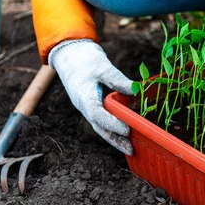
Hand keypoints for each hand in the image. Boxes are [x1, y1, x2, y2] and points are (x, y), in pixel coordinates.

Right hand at [49, 39, 133, 154]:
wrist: (69, 54)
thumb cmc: (85, 60)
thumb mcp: (102, 66)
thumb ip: (117, 79)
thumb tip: (135, 89)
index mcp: (84, 97)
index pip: (98, 115)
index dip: (112, 124)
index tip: (127, 130)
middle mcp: (85, 107)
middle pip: (100, 128)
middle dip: (115, 140)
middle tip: (131, 150)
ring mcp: (87, 108)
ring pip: (101, 127)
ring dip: (115, 138)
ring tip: (131, 148)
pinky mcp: (92, 106)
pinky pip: (103, 121)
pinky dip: (113, 129)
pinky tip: (126, 134)